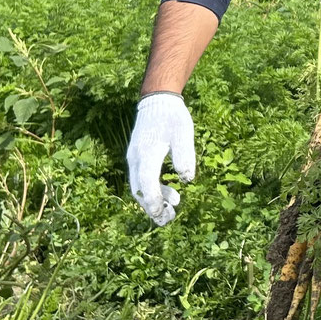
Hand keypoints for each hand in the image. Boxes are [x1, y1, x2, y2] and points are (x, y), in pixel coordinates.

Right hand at [126, 92, 194, 225]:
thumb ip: (184, 155)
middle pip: (139, 191)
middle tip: (170, 218)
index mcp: (146, 153)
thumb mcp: (183, 133)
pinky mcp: (137, 158)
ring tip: (174, 207)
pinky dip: (153, 191)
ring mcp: (134, 158)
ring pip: (139, 187)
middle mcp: (135, 158)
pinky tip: (171, 194)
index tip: (164, 214)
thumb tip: (186, 179)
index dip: (154, 202)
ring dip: (154, 201)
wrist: (157, 101)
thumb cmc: (172, 117)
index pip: (146, 184)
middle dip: (153, 208)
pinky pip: (141, 180)